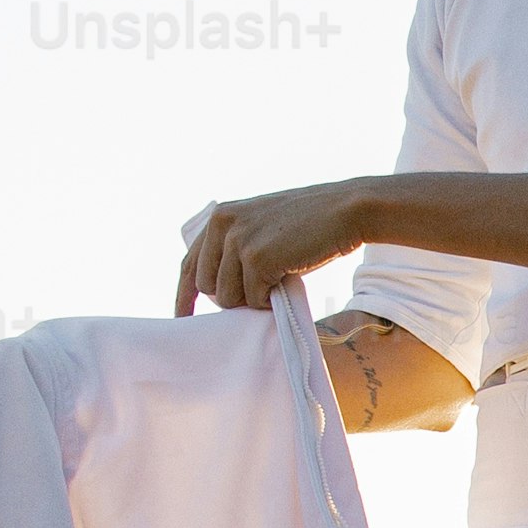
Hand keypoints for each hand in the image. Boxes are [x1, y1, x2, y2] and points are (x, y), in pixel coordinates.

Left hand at [175, 179, 375, 315]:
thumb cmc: (311, 224)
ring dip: (252, 299)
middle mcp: (222, 226)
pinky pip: (253, 299)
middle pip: (207, 286)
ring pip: (227, 297)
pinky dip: (269, 300)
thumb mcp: (262, 227)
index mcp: (220, 217)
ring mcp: (238, 241)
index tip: (181, 317)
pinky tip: (287, 277)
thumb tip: (220, 291)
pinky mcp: (256, 259)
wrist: (346, 211)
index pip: (189, 263)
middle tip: (261, 290)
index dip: (184, 294)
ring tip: (277, 279)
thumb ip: (237, 247)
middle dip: (232, 296)